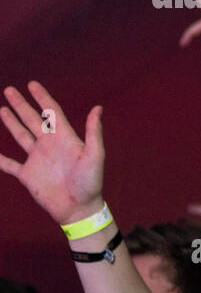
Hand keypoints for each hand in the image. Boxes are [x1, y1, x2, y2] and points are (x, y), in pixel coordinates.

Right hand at [0, 82, 104, 225]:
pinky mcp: (27, 174)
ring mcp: (37, 159)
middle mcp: (49, 146)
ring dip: (11, 122)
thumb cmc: (90, 183)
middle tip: (10, 90)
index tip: (32, 84)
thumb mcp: (95, 155)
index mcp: (64, 139)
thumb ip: (94, 132)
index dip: (42, 98)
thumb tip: (98, 108)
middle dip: (21, 104)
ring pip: (20, 135)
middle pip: (32, 120)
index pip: (51, 112)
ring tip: (2, 108)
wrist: (78, 209)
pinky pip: (8, 164)